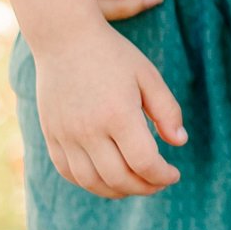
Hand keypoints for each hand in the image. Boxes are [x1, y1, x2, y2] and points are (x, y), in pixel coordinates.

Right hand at [34, 25, 186, 196]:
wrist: (63, 38)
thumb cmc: (112, 55)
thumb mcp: (148, 76)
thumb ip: (167, 110)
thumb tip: (179, 142)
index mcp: (118, 114)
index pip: (144, 163)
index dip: (163, 176)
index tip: (174, 174)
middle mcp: (89, 129)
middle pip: (119, 179)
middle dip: (145, 187)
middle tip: (159, 182)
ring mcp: (66, 135)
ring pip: (92, 182)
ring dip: (118, 191)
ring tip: (136, 184)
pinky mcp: (51, 135)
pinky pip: (69, 172)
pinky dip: (90, 183)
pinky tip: (107, 178)